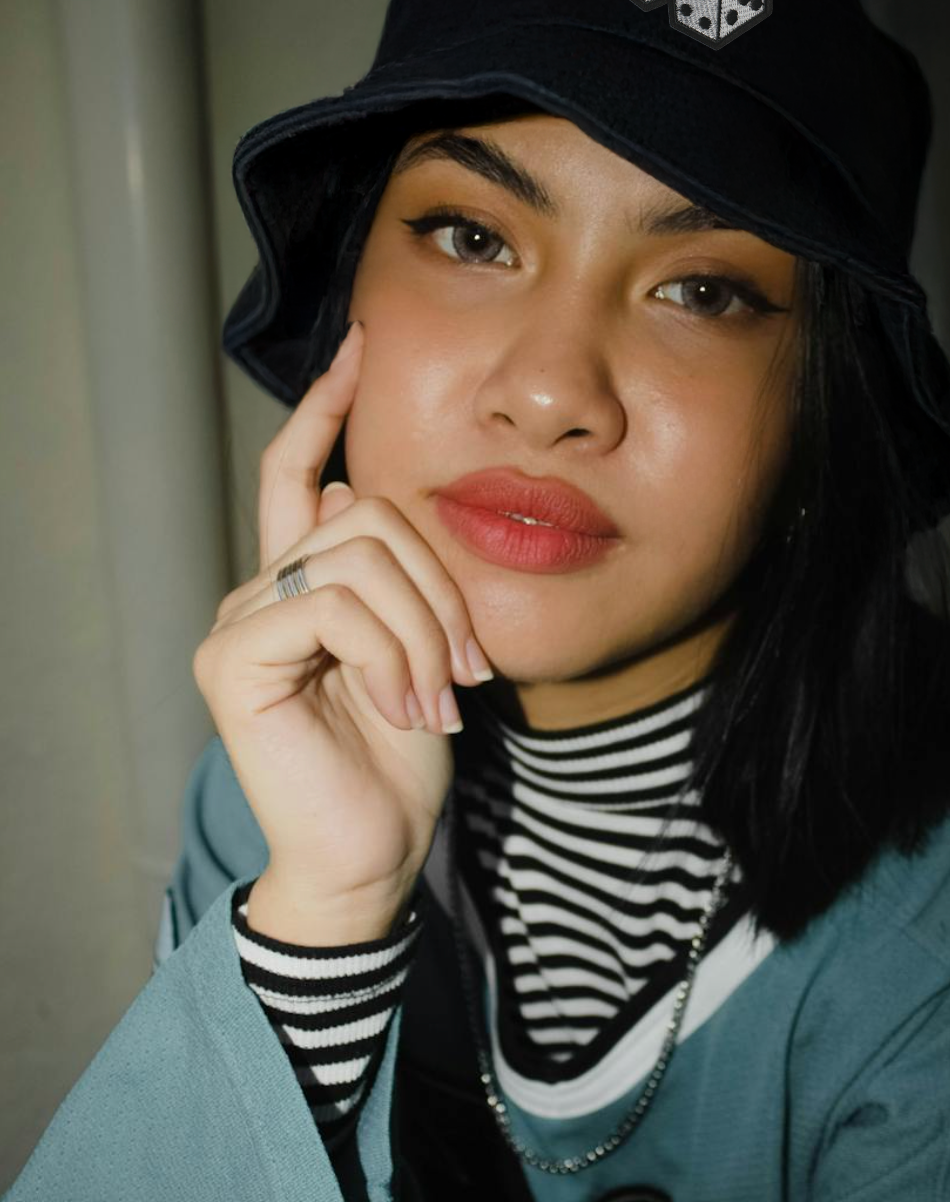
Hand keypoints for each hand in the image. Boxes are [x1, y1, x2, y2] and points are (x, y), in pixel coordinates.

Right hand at [193, 322, 489, 926]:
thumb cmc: (400, 763)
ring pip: (358, 555)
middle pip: (363, 511)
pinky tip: (400, 708)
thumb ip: (393, 578)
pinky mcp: (232, 661)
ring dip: (423, 629)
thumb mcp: (420, 651)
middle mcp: (258, 592)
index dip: (325, 408)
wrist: (373, 855)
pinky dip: (388, 654)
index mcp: (301, 586)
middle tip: (465, 668)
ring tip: (435, 700)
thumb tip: (346, 486)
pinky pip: (334, 606)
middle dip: (438, 586)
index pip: (298, 473)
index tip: (363, 345)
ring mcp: (237, 624)